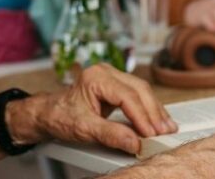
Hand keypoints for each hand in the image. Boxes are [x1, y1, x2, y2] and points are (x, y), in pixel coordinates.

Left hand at [20, 64, 176, 154]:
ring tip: (166, 128)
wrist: (48, 113)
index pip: (127, 96)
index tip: (151, 134)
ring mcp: (111, 77)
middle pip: (139, 89)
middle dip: (153, 112)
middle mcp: (105, 72)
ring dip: (155, 110)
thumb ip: (110, 135)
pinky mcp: (115, 85)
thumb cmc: (60, 116)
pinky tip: (157, 120)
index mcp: (96, 77)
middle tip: (164, 132)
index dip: (142, 116)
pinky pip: (137, 94)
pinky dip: (148, 108)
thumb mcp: (84, 128)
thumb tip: (135, 142)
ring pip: (141, 90)